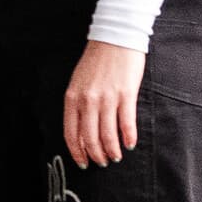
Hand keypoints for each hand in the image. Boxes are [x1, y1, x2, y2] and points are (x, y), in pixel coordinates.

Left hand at [64, 41, 147, 167]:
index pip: (71, 134)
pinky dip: (128, 138)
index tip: (83, 162)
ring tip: (117, 156)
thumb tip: (82, 132)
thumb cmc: (96, 61)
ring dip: (113, 150)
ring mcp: (107, 98)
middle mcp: (87, 101)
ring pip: (108, 135)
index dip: (77, 152)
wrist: (115, 38)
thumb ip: (78, 105)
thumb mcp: (78, 82)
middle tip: (103, 162)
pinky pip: (126, 123)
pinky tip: (130, 144)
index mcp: (72, 98)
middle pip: (90, 138)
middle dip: (96, 155)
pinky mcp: (125, 94)